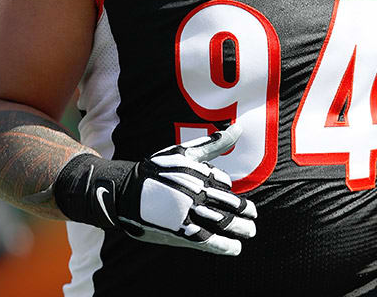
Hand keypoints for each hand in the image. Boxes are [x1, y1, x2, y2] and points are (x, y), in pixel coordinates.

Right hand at [116, 125, 256, 255]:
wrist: (123, 193)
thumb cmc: (154, 171)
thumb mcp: (182, 152)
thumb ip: (212, 144)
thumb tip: (239, 129)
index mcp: (198, 173)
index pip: (225, 182)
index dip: (227, 189)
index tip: (226, 194)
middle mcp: (196, 193)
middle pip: (232, 204)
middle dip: (246, 212)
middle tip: (252, 216)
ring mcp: (190, 214)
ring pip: (226, 224)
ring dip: (242, 229)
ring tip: (249, 231)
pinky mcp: (182, 233)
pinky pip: (212, 241)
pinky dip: (227, 246)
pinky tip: (235, 247)